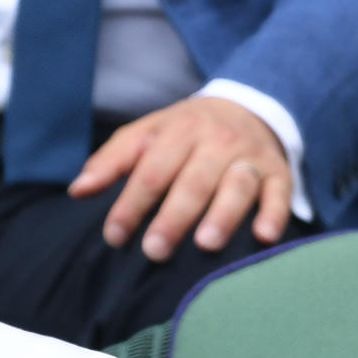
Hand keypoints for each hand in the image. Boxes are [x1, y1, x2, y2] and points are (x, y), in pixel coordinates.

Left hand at [68, 97, 291, 261]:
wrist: (246, 106)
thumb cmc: (182, 132)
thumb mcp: (144, 134)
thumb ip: (111, 161)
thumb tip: (78, 190)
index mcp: (178, 131)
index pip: (150, 171)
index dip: (131, 204)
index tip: (114, 236)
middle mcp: (216, 142)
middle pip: (193, 182)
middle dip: (173, 217)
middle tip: (154, 251)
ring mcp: (250, 156)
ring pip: (237, 186)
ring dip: (223, 215)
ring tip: (205, 245)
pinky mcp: (279, 171)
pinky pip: (279, 192)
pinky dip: (273, 213)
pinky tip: (262, 236)